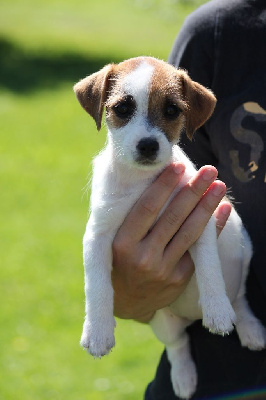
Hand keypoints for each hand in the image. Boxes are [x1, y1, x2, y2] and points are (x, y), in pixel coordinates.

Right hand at [112, 163, 230, 322]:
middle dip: (193, 191)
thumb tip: (144, 179)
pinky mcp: (178, 278)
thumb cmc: (117, 261)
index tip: (178, 166)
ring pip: (190, 232)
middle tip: (209, 171)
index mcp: (122, 244)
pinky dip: (212, 229)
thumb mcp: (110, 240)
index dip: (164, 186)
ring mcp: (163, 270)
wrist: (125, 302)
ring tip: (219, 186)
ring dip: (207, 207)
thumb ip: (126, 216)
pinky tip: (222, 210)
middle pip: (173, 218)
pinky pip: (198, 249)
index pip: (146, 209)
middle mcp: (143, 257)